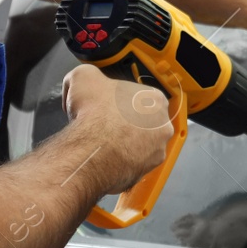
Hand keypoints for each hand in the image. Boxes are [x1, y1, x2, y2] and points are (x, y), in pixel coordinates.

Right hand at [61, 64, 172, 193]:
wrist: (90, 149)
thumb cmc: (94, 114)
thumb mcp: (83, 77)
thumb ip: (88, 74)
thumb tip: (83, 80)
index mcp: (155, 99)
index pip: (140, 98)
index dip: (119, 102)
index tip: (107, 107)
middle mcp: (163, 126)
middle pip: (142, 123)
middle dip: (124, 125)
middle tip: (103, 127)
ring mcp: (156, 151)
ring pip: (139, 147)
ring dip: (123, 146)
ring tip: (103, 145)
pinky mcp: (145, 172)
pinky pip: (131, 167)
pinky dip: (119, 164)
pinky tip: (105, 159)